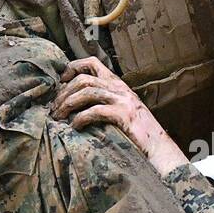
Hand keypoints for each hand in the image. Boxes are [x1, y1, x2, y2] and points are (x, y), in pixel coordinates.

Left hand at [52, 57, 188, 175]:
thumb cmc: (137, 133)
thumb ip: (105, 101)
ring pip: (87, 91)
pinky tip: (75, 127)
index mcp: (118, 84)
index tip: (60, 82)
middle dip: (64, 92)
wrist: (159, 149)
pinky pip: (95, 111)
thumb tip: (76, 101)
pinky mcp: (124, 115)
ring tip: (59, 117)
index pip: (92, 63)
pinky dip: (80, 118)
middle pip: (84, 78)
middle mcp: (120, 88)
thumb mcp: (122, 109)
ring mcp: (123, 101)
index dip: (72, 68)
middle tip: (54, 108)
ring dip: (68, 104)